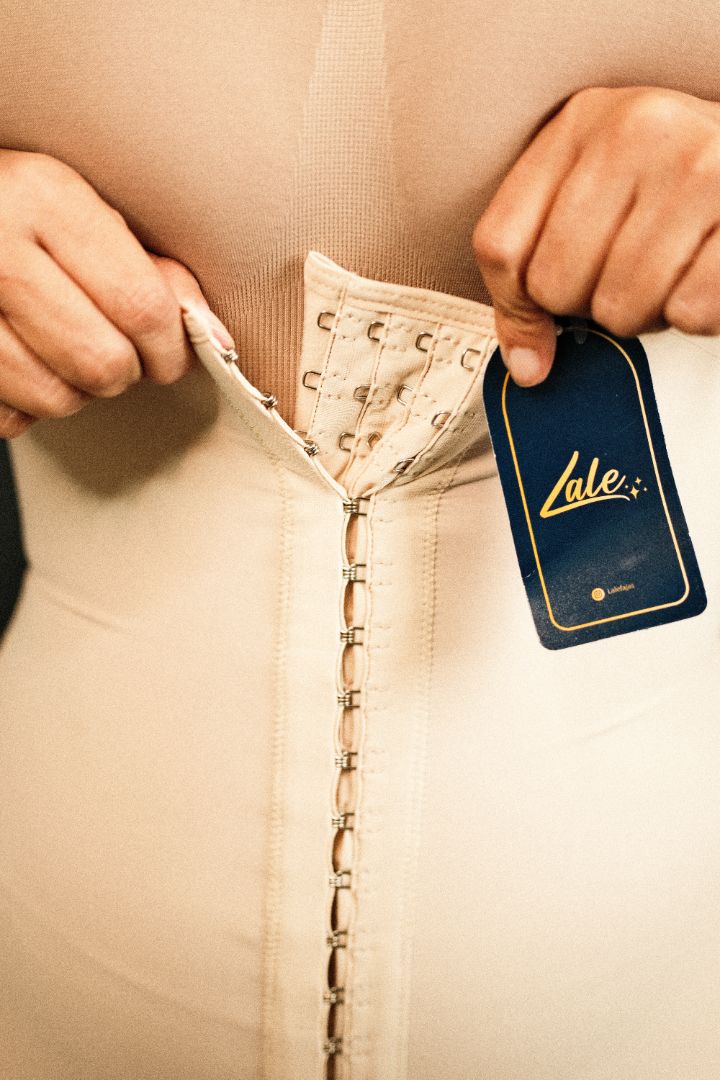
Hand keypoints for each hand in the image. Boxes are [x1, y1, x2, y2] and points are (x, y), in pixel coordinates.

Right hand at [0, 149, 233, 437]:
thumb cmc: (14, 212)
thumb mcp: (80, 212)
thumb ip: (148, 268)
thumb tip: (210, 334)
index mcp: (45, 198)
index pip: (141, 306)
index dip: (172, 347)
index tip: (175, 353)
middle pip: (103, 362)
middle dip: (125, 370)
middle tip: (116, 350)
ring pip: (57, 398)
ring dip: (74, 390)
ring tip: (61, 350)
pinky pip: (11, 418)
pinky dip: (23, 405)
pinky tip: (19, 360)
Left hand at [472, 86, 719, 384]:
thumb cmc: (686, 182)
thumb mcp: (603, 192)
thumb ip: (542, 261)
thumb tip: (526, 364)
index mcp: (584, 122)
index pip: (500, 245)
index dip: (516, 304)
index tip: (542, 319)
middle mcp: (638, 132)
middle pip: (555, 286)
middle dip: (591, 304)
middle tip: (631, 276)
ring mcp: (698, 170)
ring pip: (618, 308)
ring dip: (646, 313)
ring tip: (672, 273)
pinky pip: (687, 313)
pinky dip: (697, 316)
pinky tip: (705, 273)